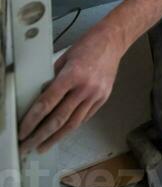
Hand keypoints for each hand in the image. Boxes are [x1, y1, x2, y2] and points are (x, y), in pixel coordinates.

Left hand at [19, 23, 123, 153]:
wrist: (113, 40)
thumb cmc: (88, 45)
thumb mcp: (64, 58)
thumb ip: (53, 79)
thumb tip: (39, 98)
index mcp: (73, 74)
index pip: (48, 102)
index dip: (33, 120)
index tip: (24, 130)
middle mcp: (85, 87)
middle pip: (59, 118)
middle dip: (41, 135)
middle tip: (29, 145)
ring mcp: (96, 94)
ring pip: (73, 123)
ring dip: (56, 137)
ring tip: (44, 145)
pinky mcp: (103, 98)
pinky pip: (85, 118)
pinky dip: (72, 126)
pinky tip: (62, 132)